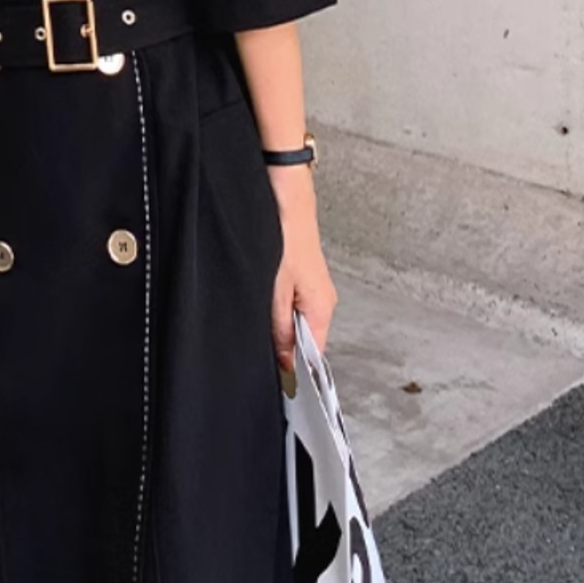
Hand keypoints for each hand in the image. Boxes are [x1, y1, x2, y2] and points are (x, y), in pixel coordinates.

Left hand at [268, 165, 337, 371]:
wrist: (288, 200)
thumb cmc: (284, 239)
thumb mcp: (275, 290)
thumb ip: (280, 328)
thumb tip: (286, 363)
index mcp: (321, 309)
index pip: (314, 355)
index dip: (296, 370)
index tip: (277, 382)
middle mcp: (323, 302)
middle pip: (305, 340)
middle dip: (284, 347)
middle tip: (260, 349)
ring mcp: (315, 290)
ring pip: (297, 321)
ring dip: (280, 326)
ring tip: (261, 321)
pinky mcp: (304, 278)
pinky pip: (294, 305)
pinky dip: (280, 309)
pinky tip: (265, 303)